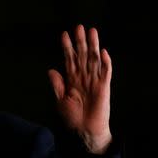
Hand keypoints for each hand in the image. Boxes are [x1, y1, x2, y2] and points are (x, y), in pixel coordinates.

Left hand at [48, 24, 111, 154]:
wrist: (84, 130)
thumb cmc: (72, 117)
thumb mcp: (60, 100)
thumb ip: (57, 85)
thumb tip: (51, 69)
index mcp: (72, 79)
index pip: (70, 59)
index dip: (67, 47)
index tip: (64, 34)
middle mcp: (83, 77)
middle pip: (82, 55)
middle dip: (80, 41)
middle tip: (78, 27)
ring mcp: (94, 80)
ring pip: (94, 59)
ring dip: (93, 46)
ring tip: (92, 31)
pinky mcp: (104, 87)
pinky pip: (105, 72)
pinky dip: (105, 62)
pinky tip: (103, 52)